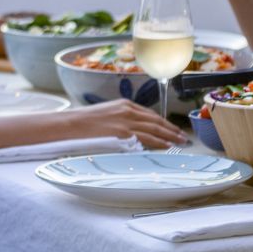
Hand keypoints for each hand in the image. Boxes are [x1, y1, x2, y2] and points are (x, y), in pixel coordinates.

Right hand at [68, 99, 186, 148]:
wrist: (69, 124)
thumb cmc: (83, 123)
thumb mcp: (105, 116)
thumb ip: (119, 121)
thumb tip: (129, 133)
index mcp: (124, 105)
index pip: (150, 114)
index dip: (163, 123)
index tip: (172, 129)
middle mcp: (128, 110)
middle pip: (156, 120)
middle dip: (171, 129)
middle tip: (183, 136)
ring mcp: (126, 121)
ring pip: (155, 129)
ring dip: (170, 136)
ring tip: (180, 142)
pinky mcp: (123, 132)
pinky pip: (146, 138)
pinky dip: (159, 142)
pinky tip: (167, 146)